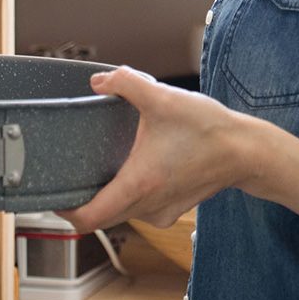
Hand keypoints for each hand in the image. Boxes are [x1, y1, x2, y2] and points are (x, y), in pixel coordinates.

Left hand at [58, 66, 255, 232]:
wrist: (245, 151)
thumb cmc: (207, 128)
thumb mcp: (162, 97)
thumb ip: (126, 82)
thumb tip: (98, 81)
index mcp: (138, 184)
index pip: (88, 218)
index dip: (64, 210)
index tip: (53, 193)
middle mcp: (147, 206)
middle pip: (100, 217)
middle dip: (82, 199)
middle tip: (70, 172)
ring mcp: (161, 212)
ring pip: (120, 213)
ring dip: (107, 194)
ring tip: (101, 163)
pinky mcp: (172, 209)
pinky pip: (139, 208)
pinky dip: (129, 193)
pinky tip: (134, 166)